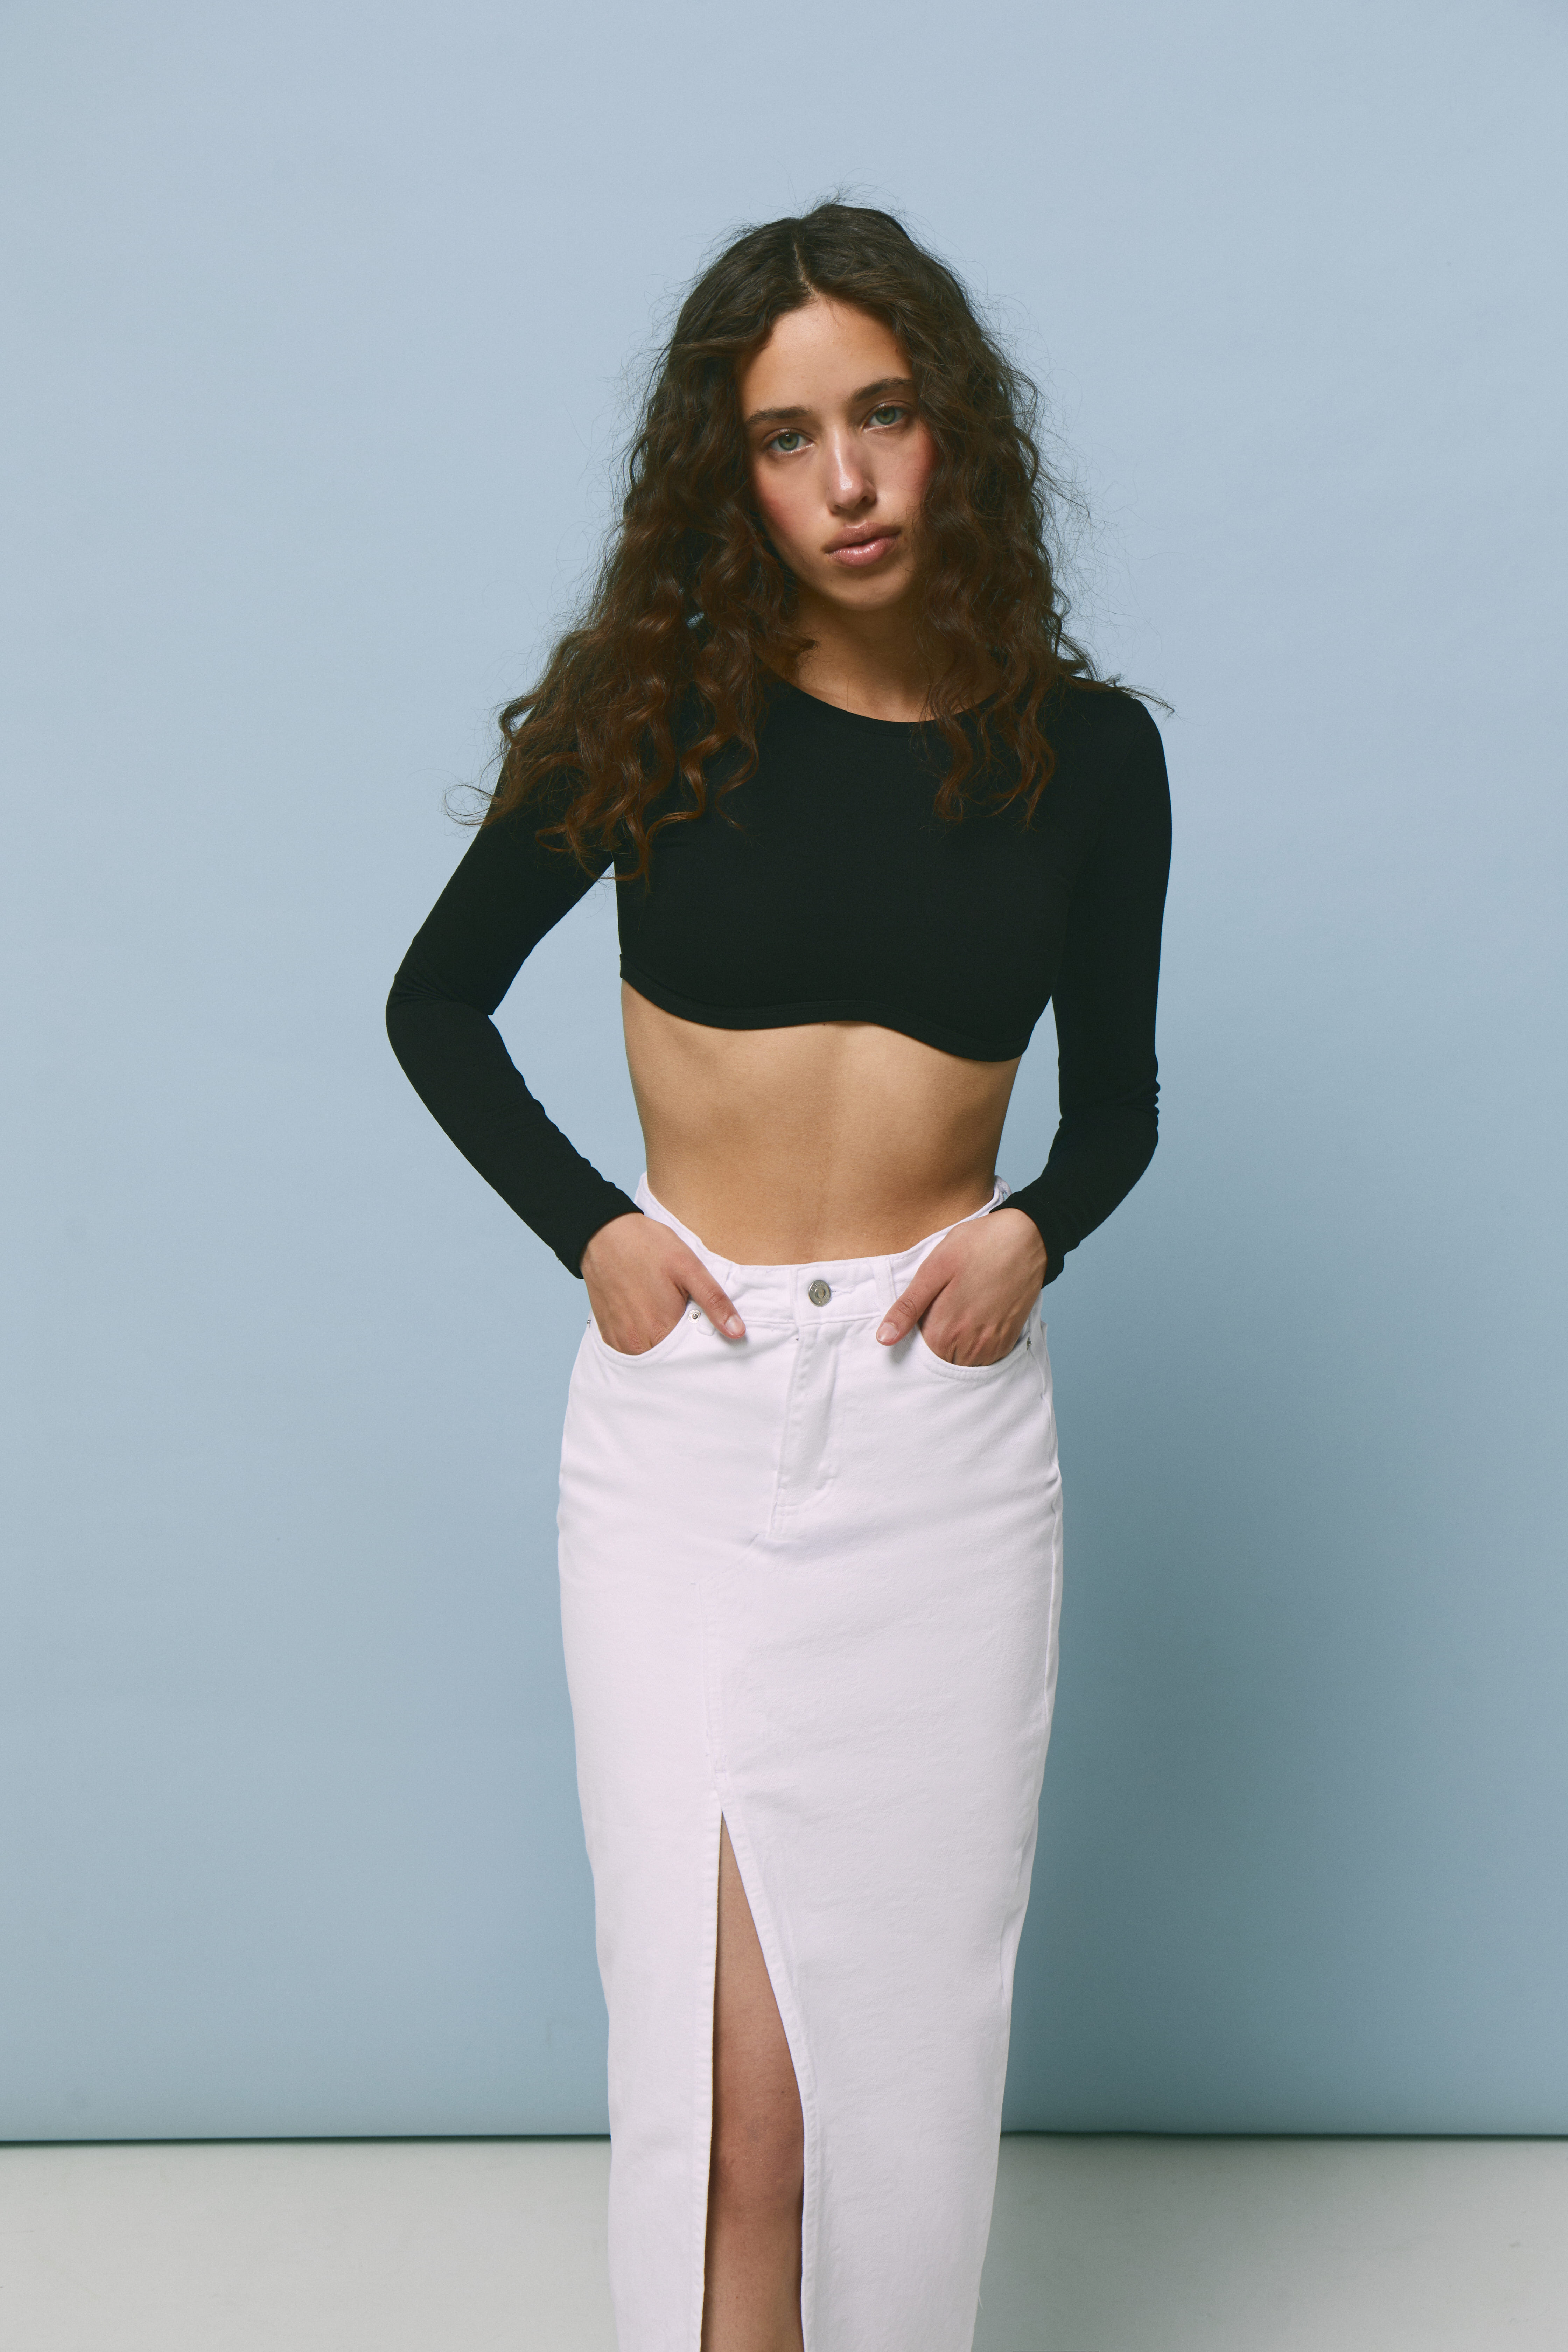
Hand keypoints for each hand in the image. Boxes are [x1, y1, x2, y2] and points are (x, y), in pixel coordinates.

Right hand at [580, 1213, 745, 1355]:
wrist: (604, 1235)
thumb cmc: (648, 1247)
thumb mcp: (689, 1267)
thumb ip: (714, 1301)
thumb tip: (738, 1332)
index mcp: (660, 1330)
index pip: (691, 1358)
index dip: (703, 1348)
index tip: (707, 1332)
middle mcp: (637, 1343)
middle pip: (671, 1360)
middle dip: (684, 1348)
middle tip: (686, 1319)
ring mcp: (620, 1341)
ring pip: (652, 1357)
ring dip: (663, 1344)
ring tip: (666, 1316)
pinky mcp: (608, 1335)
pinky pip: (633, 1350)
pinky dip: (645, 1341)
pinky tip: (649, 1319)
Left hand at [875, 1206, 1046, 1365]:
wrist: (1026, 1238)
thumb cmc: (976, 1246)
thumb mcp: (933, 1269)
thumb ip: (908, 1307)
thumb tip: (884, 1339)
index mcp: (943, 1329)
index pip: (916, 1356)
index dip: (912, 1338)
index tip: (920, 1317)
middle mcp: (968, 1345)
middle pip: (939, 1362)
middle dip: (933, 1344)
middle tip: (941, 1309)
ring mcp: (991, 1346)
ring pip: (962, 1363)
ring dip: (955, 1347)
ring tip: (959, 1312)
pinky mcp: (1008, 1340)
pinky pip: (984, 1359)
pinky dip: (975, 1347)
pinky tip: (975, 1319)